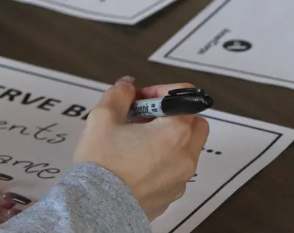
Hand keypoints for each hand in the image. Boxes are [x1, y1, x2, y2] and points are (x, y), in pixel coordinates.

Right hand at [72, 78, 209, 220]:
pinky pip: (175, 171)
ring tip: (137, 142)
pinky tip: (136, 164)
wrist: (97, 208)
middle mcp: (185, 156)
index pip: (184, 96)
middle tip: (145, 118)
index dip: (161, 91)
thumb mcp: (103, 119)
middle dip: (174, 115)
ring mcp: (181, 179)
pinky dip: (164, 162)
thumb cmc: (102, 163)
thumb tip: (127, 86)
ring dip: (169, 139)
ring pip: (186, 149)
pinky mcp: (171, 195)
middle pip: (195, 124)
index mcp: (175, 132)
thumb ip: (118, 95)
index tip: (140, 98)